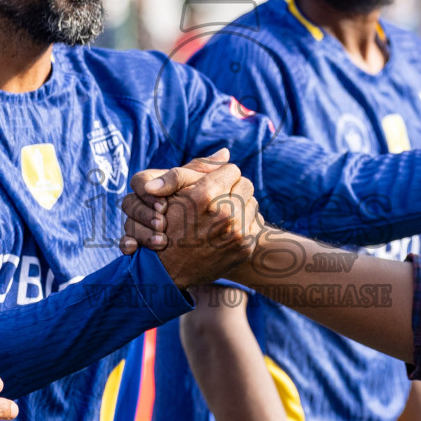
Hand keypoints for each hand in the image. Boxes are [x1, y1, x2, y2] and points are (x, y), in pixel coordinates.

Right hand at [117, 150, 262, 287]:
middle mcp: (225, 214)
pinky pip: (254, 223)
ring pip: (252, 203)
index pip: (232, 169)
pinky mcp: (245, 248)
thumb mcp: (174, 192)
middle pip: (246, 184)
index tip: (212, 184)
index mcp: (206, 195)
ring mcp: (237, 233)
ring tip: (221, 214)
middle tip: (218, 198)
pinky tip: (226, 229)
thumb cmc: (166, 223)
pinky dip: (243, 224)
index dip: (221, 175)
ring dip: (240, 205)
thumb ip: (199, 168)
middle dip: (233, 188)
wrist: (166, 270)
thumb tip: (227, 151)